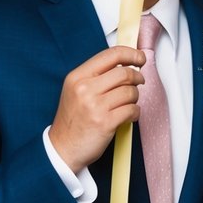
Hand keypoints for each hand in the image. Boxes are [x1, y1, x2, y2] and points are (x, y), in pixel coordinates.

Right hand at [48, 47, 145, 172]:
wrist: (62, 149)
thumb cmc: (72, 120)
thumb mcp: (76, 90)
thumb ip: (97, 75)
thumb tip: (126, 63)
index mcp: (78, 77)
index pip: (111, 55)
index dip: (131, 54)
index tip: (140, 57)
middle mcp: (85, 89)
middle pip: (125, 73)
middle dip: (137, 77)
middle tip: (139, 81)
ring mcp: (95, 106)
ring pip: (130, 92)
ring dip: (135, 97)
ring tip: (129, 102)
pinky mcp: (105, 123)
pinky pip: (132, 110)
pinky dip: (135, 112)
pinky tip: (129, 115)